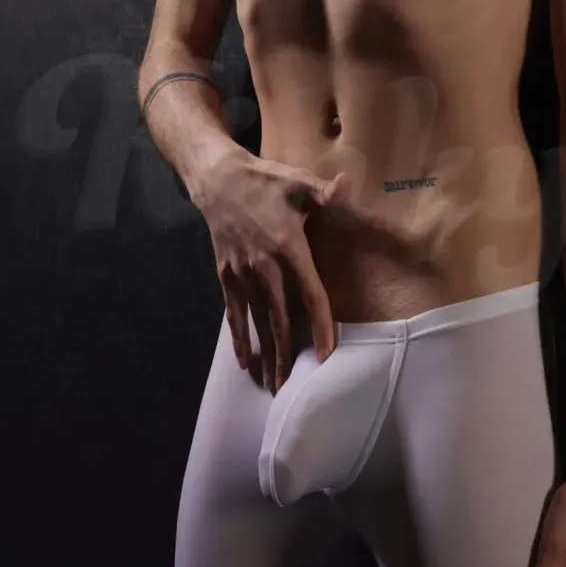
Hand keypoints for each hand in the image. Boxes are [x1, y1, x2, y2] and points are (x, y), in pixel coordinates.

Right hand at [192, 146, 351, 391]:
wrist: (217, 179)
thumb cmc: (266, 181)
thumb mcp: (299, 181)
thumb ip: (326, 191)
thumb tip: (348, 185)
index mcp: (287, 247)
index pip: (309, 294)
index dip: (319, 325)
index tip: (326, 354)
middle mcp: (263, 266)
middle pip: (280, 318)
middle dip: (288, 354)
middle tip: (295, 387)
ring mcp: (241, 273)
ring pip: (257, 322)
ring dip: (266, 354)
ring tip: (273, 385)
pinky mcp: (225, 275)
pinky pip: (233, 313)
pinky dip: (238, 338)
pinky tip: (244, 362)